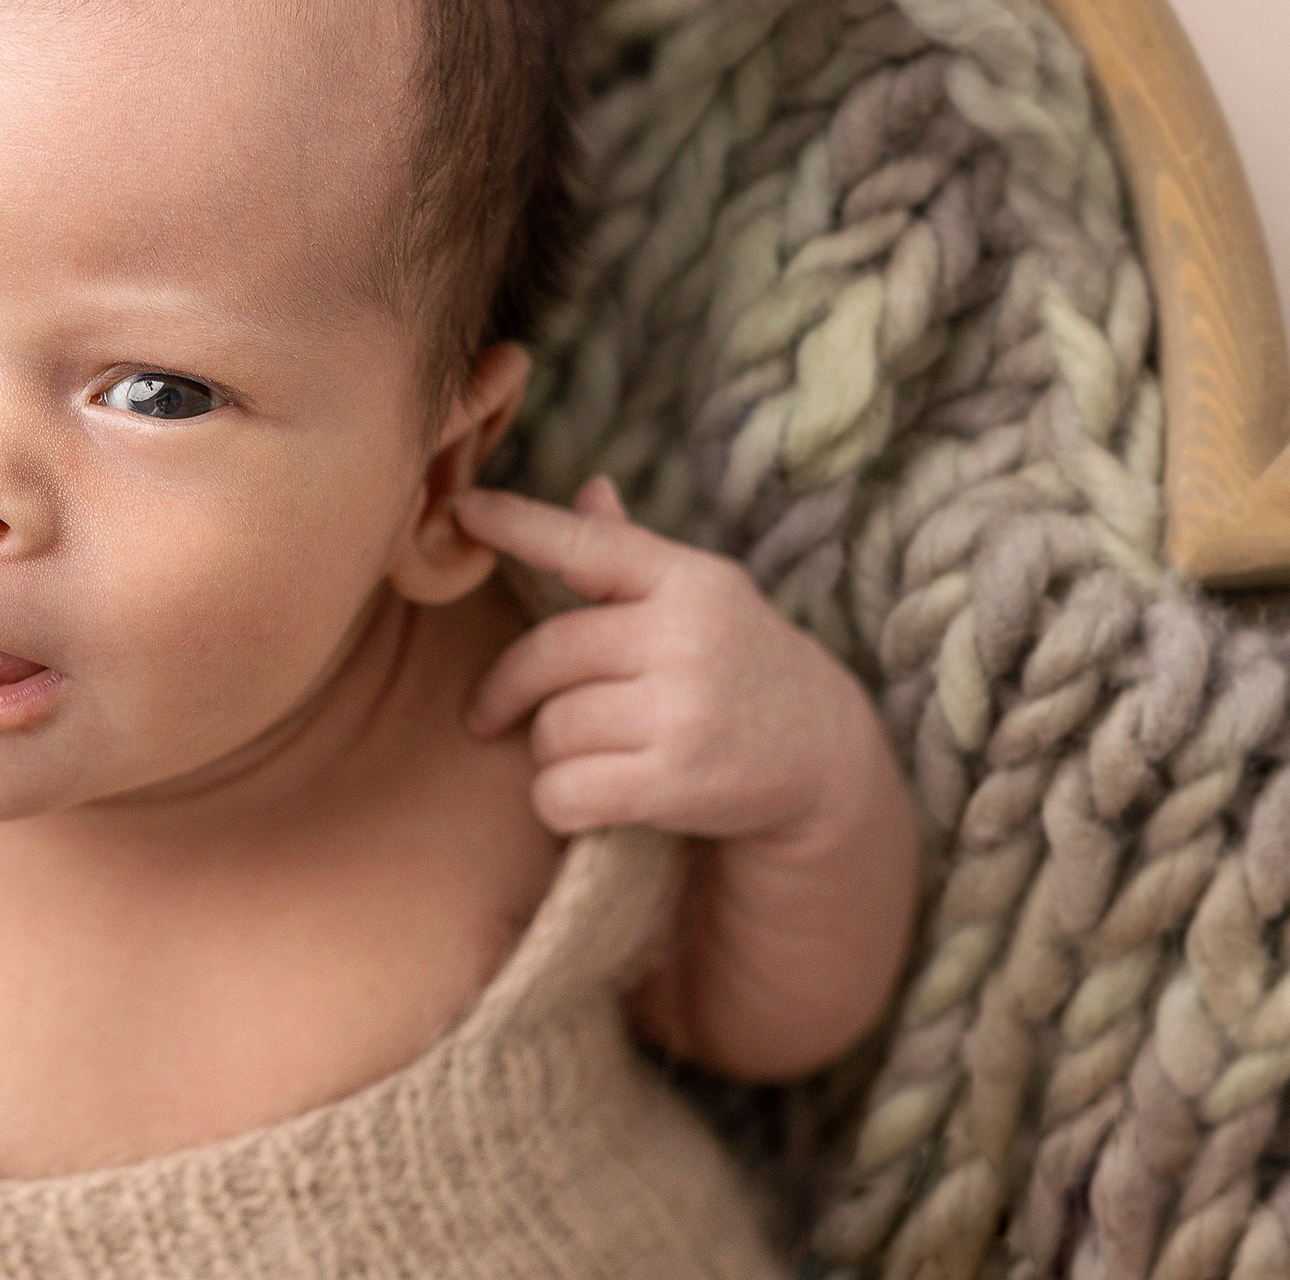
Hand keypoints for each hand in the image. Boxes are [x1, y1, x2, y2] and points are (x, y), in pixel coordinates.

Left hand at [452, 478, 881, 859]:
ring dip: (549, 751)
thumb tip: (590, 488)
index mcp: (687, 580)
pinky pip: (562, 790)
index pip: (589, 544)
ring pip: (550, 729)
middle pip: (545, 654)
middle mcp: (687, 636)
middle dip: (508, 689)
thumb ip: (635, 554)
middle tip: (488, 711)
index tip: (465, 511)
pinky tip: (590, 800)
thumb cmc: (735, 665)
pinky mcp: (677, 781)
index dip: (521, 525)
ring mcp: (686, 709)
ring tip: (588, 755)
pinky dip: (558, 802)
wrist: (825, 756)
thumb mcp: (701, 600)